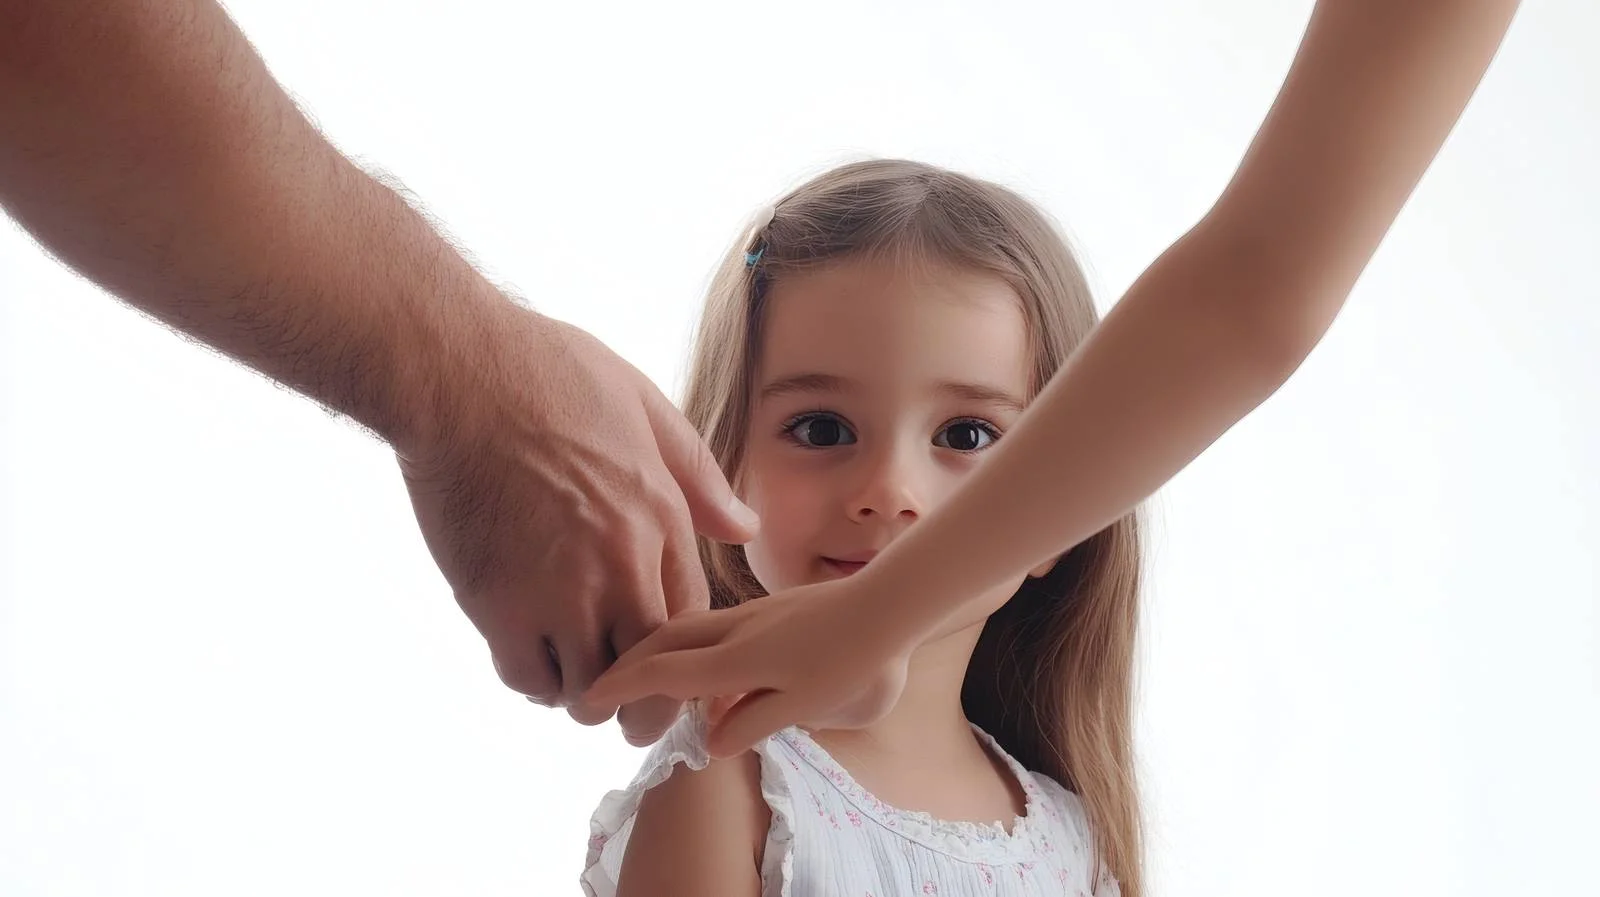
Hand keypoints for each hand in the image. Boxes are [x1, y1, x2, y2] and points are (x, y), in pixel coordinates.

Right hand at [397, 306, 758, 743]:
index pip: (693, 620)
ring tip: (569, 671)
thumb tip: (744, 529)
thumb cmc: (547, 374)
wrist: (456, 373)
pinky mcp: (499, 605)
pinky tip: (526, 652)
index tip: (664, 665)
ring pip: (591, 689)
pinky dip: (532, 679)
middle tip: (624, 704)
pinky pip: (529, 679)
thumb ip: (697, 476)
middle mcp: (622, 564)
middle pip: (654, 676)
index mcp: (662, 517)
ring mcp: (561, 590)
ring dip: (583, 691)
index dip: (681, 653)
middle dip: (644, 704)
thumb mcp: (645, 406)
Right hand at [582, 574, 916, 757]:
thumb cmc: (854, 664)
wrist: (890, 605)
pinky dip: (687, 642)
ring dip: (657, 648)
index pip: (663, 673)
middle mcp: (735, 630)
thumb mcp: (806, 707)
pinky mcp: (770, 609)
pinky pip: (711, 624)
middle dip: (628, 662)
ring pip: (686, 626)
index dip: (622, 687)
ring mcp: (752, 614)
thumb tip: (711, 740)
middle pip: (664, 640)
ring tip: (644, 675)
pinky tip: (701, 662)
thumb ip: (755, 722)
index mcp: (736, 660)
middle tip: (603, 687)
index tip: (589, 701)